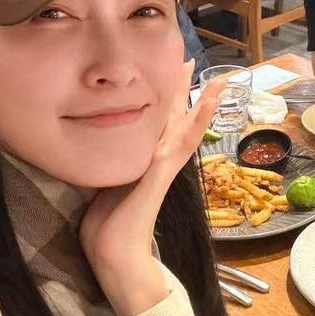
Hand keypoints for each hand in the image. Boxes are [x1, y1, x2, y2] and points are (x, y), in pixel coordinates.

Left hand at [78, 63, 224, 315]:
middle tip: (191, 60)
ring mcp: (163, 166)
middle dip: (182, 89)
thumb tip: (97, 149)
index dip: (163, 97)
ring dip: (203, 103)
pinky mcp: (160, 173)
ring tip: (217, 81)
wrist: (116, 255)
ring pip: (185, 127)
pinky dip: (197, 122)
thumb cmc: (107, 225)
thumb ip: (108, 165)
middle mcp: (158, 161)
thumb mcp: (103, 183)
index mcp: (144, 160)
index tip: (168, 72)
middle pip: (175, 117)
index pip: (156, 122)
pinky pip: (182, 143)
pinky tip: (206, 104)